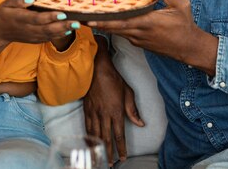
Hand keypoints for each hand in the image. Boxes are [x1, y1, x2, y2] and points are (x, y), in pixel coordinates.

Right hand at [0, 0, 78, 65]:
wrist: (0, 32)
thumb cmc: (5, 14)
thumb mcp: (7, 3)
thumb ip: (18, 1)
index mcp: (21, 19)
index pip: (38, 19)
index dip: (50, 17)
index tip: (62, 13)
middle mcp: (28, 29)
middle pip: (48, 29)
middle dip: (63, 25)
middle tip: (76, 21)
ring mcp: (33, 36)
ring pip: (50, 34)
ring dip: (64, 30)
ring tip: (77, 24)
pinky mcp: (36, 40)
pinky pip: (49, 38)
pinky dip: (60, 34)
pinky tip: (69, 29)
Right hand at [83, 38, 143, 165]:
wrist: (97, 69)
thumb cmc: (114, 79)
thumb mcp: (128, 93)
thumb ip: (133, 110)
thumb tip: (141, 123)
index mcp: (116, 111)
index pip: (119, 135)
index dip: (121, 148)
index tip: (123, 157)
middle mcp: (104, 114)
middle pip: (106, 139)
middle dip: (108, 153)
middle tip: (109, 164)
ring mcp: (94, 112)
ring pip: (95, 135)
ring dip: (97, 148)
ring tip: (98, 159)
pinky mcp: (86, 109)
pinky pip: (87, 127)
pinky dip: (88, 138)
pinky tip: (90, 144)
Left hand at [88, 0, 218, 74]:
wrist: (189, 48)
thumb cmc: (185, 25)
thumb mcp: (180, 5)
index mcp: (148, 22)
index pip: (122, 21)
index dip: (105, 19)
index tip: (90, 16)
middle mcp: (139, 32)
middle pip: (113, 27)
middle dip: (96, 22)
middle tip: (79, 16)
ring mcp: (138, 39)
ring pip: (116, 31)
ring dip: (102, 25)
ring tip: (86, 17)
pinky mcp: (139, 42)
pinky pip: (122, 34)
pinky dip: (112, 28)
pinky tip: (104, 21)